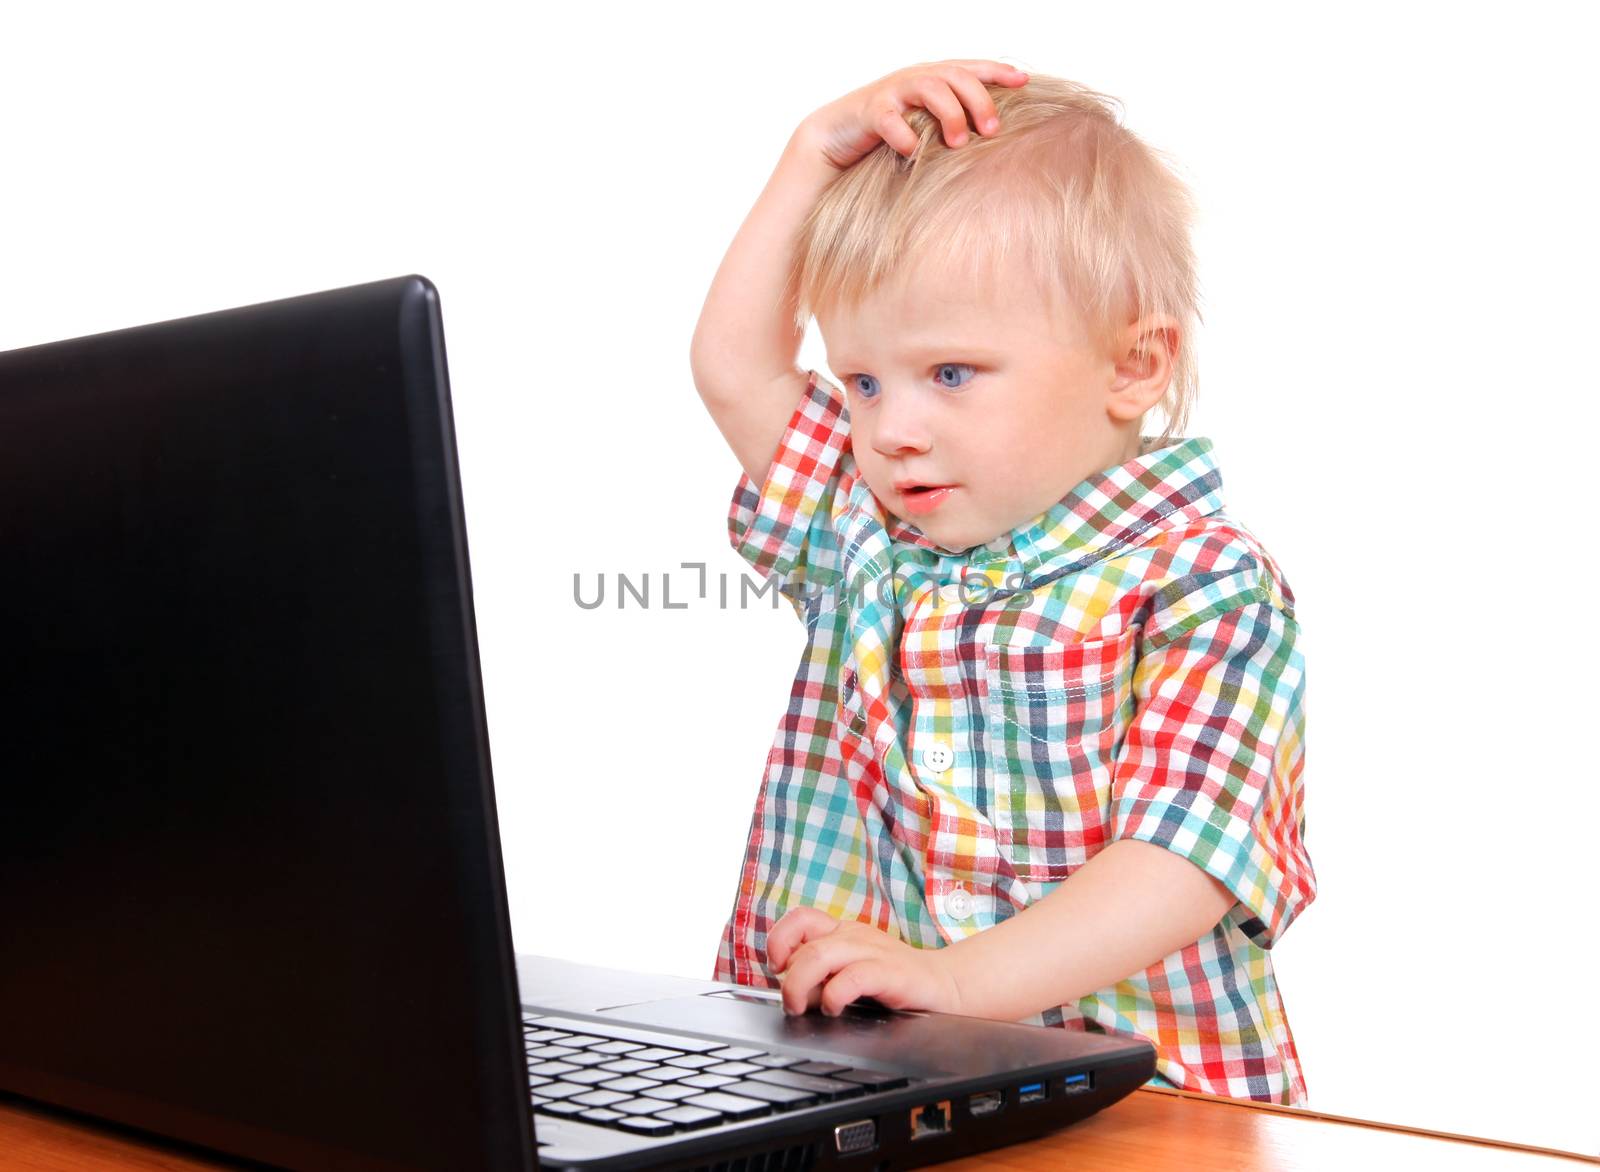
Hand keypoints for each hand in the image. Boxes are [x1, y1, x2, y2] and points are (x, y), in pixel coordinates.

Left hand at [766, 906, 964, 1016]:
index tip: (777, 968)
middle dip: (787, 977)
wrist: (945, 987)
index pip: (800, 918)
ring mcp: (873, 951)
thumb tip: (793, 994)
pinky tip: (835, 1009)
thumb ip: (822, 980)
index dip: (779, 940)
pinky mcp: (890, 973)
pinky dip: (834, 995)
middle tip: (791, 1003)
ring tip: (802, 1007)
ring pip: (820, 956)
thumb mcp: (850, 976)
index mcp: (842, 932)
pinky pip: (852, 977)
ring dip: (800, 985)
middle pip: (804, 942)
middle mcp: (854, 936)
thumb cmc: (895, 983)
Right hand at [799, 59, 1029, 171]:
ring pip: (929, 87)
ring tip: (957, 143)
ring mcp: (892, 92)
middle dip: (979, 100)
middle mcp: (915, 79)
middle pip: (956, 75)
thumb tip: (991, 144)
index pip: (971, 68)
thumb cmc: (887, 137)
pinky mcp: (870, 111)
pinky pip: (891, 118)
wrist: (835, 137)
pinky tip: (913, 154)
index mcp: (932, 80)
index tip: (1023, 81)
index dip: (997, 71)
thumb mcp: (925, 128)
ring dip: (949, 114)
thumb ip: (952, 127)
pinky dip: (905, 135)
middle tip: (992, 130)